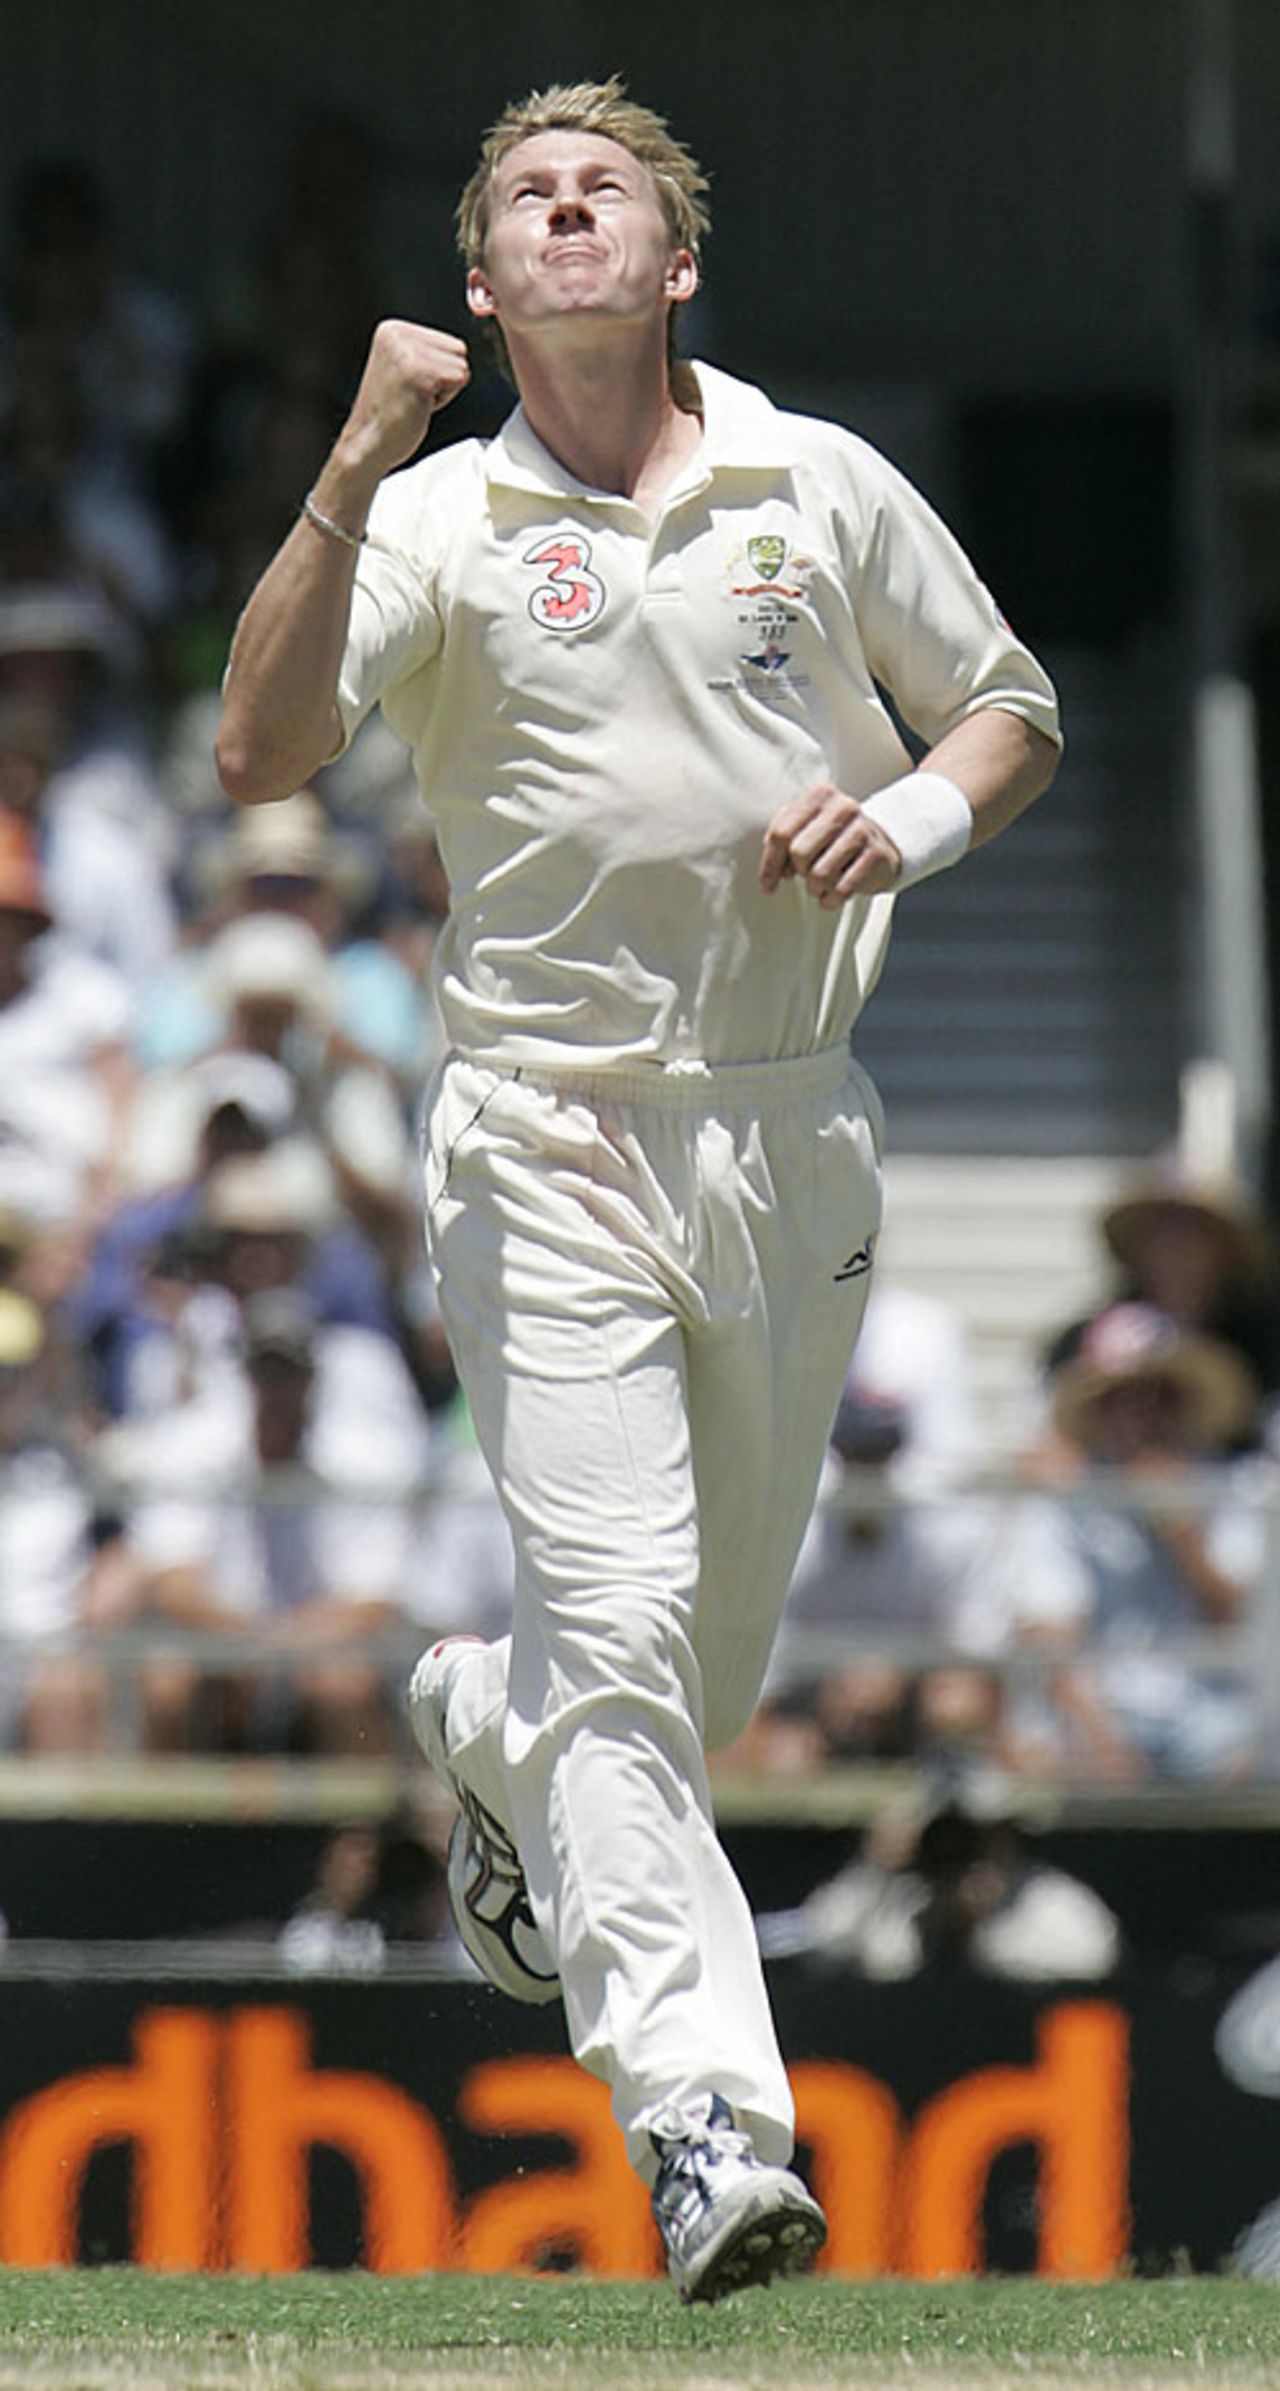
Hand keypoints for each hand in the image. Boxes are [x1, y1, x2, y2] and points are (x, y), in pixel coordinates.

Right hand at [335, 318, 471, 484]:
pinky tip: (419, 405)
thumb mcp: (404, 367)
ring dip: (445, 390)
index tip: (411, 384)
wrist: (368, 444)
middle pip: (458, 349)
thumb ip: (427, 350)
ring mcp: (408, 352)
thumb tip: (462, 347)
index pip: (449, 341)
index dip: (439, 369)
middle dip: (445, 377)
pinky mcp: (420, 372)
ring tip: (415, 399)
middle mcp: (398, 334)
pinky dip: (445, 399)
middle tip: (414, 394)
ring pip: (461, 365)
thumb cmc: (389, 414)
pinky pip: (459, 379)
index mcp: (392, 329)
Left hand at [759, 781, 902, 905]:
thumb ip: (781, 841)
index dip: (770, 864)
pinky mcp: (876, 854)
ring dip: (816, 887)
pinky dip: (832, 899)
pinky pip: (841, 888)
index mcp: (819, 795)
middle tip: (807, 873)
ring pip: (819, 874)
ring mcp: (862, 829)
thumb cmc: (834, 838)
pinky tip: (832, 895)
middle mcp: (842, 807)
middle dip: (799, 871)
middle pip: (799, 852)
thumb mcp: (804, 829)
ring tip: (822, 884)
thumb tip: (771, 873)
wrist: (880, 845)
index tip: (767, 885)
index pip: (781, 833)